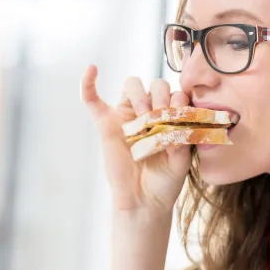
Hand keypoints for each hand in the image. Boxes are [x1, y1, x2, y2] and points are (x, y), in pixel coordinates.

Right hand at [80, 65, 192, 213]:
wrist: (144, 200)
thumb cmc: (165, 180)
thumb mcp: (181, 161)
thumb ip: (182, 142)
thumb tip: (177, 126)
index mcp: (170, 117)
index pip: (176, 93)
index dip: (179, 100)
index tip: (180, 117)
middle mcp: (150, 112)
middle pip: (155, 84)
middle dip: (161, 95)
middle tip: (161, 116)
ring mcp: (127, 116)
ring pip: (132, 85)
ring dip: (141, 94)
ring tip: (145, 116)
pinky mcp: (106, 124)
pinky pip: (92, 100)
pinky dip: (87, 83)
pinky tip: (91, 69)